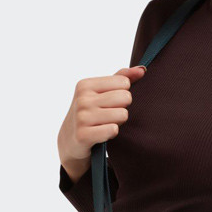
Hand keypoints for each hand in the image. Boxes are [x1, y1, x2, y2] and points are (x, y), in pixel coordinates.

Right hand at [57, 66, 146, 180]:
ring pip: (122, 114)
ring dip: (118, 122)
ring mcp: (82, 117)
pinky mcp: (84, 135)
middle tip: (109, 114)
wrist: (70, 141)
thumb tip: (142, 70)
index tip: (110, 101)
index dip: (122, 93)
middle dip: (122, 108)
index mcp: (85, 85)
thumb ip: (121, 78)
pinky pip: (113, 130)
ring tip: (105, 124)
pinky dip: (112, 133)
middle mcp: (82, 99)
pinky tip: (102, 134)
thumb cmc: (90, 113)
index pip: (124, 82)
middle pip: (125, 97)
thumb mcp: (100, 92)